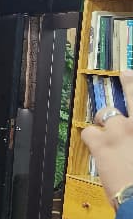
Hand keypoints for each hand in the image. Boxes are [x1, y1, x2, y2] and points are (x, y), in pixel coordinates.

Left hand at [81, 70, 132, 199]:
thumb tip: (129, 144)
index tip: (132, 77)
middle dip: (130, 82)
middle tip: (126, 74)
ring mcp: (121, 130)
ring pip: (108, 115)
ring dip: (107, 122)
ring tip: (107, 132)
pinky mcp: (101, 143)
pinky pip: (89, 131)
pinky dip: (91, 136)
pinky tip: (95, 143)